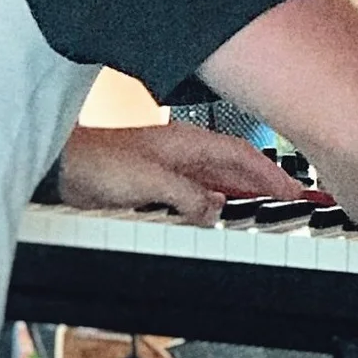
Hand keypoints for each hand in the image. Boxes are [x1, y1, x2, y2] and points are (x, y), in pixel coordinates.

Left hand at [54, 122, 300, 221]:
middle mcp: (184, 153)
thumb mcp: (148, 181)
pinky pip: (199, 194)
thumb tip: (215, 210)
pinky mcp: (157, 184)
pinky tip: (222, 214)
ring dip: (246, 194)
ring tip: (270, 209)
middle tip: (297, 201)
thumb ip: (186, 195)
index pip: (243, 156)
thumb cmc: (95, 163)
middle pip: (237, 168)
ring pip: (220, 181)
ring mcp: (171, 168)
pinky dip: (218, 203)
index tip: (298, 190)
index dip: (273, 173)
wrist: (60, 169)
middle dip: (268, 183)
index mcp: (187, 143)